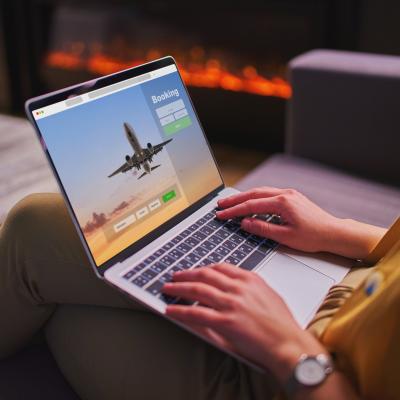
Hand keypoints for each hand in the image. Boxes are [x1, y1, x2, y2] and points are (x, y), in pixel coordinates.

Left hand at [163, 264, 325, 382]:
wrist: (288, 343)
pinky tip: (172, 309)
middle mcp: (238, 288)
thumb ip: (248, 287)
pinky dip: (181, 310)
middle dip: (186, 274)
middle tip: (175, 276)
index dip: (203, 268)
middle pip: (205, 275)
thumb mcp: (267, 294)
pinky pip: (196, 313)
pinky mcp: (225, 322)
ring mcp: (231, 304)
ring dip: (179, 288)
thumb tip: (231, 286)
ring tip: (168, 288)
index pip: (220, 267)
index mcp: (249, 279)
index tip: (195, 270)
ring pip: (197, 290)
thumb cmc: (282, 323)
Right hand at [216, 187, 385, 259]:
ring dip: (244, 197)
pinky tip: (249, 202)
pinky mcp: (292, 197)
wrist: (334, 233)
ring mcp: (289, 194)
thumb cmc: (314, 237)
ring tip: (230, 202)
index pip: (251, 206)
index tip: (221, 214)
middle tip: (220, 204)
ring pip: (260, 192)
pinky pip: (268, 194)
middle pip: (253, 194)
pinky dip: (255, 197)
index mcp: (282, 203)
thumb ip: (263, 228)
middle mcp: (285, 194)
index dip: (234, 211)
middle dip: (235, 199)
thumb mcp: (286, 237)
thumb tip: (245, 223)